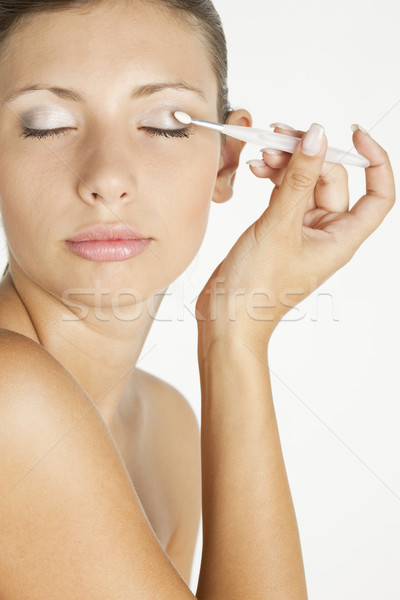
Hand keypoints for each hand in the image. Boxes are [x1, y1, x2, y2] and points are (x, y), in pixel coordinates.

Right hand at [196, 122, 395, 349]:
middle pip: (332, 180)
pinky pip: (285, 194)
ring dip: (287, 164)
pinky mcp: (280, 230)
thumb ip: (297, 180)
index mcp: (340, 238)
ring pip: (305, 184)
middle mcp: (326, 234)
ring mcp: (302, 232)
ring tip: (263, 153)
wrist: (226, 317)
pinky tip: (258, 170)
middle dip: (309, 155)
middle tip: (280, 138)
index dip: (374, 161)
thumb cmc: (256, 288)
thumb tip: (315, 138)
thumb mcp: (279, 227)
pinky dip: (274, 179)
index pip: (378, 195)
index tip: (354, 133)